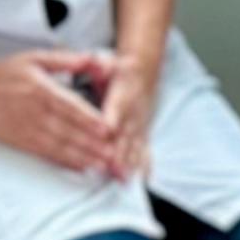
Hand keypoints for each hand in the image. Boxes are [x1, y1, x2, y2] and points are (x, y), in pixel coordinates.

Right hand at [0, 51, 120, 173]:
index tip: (108, 128)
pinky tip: (81, 167)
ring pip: (60, 146)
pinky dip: (65, 162)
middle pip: (69, 130)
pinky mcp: (22, 141)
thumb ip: (64, 60)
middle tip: (114, 154)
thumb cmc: (3, 74)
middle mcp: (36, 112)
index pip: (70, 107)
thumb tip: (90, 58)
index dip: (89, 119)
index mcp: (41, 90)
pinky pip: (47, 154)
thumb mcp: (34, 58)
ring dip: (83, 157)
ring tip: (103, 164)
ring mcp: (28, 129)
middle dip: (93, 144)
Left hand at [94, 52, 159, 180]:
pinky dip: (144, 166)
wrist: (143, 76)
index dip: (113, 117)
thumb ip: (100, 63)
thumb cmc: (119, 71)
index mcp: (124, 92)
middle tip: (113, 166)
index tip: (107, 129)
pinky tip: (142, 180)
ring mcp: (141, 126)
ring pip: (135, 145)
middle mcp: (135, 112)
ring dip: (130, 162)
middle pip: (127, 133)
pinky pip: (145, 151)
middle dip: (121, 151)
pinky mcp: (144, 135)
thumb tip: (94, 60)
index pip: (118, 105)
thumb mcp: (108, 60)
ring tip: (123, 178)